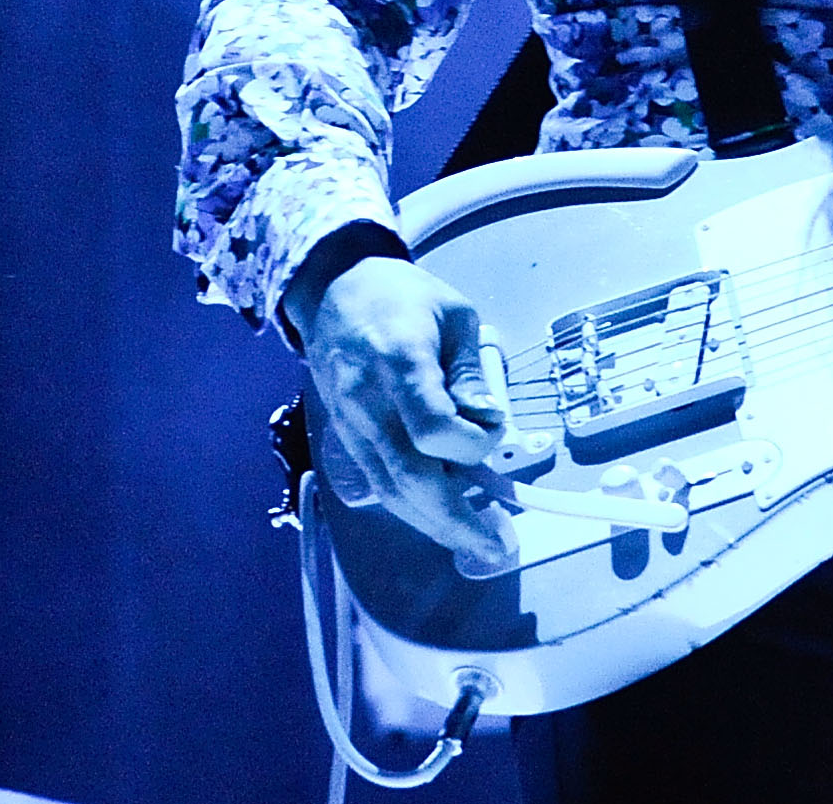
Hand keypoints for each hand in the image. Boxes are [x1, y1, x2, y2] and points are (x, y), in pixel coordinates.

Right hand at [296, 257, 513, 565]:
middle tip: (495, 543)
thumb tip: (487, 421)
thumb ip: (470, 372)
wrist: (337, 289)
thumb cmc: (405, 295)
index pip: (431, 426)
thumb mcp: (455, 314)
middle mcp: (368, 399)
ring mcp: (351, 422)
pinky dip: (410, 506)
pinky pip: (377, 481)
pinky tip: (442, 518)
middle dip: (453, 517)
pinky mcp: (345, 435)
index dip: (468, 445)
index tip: (491, 431)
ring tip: (477, 542)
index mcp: (399, 359)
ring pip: (389, 489)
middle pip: (407, 475)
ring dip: (433, 523)